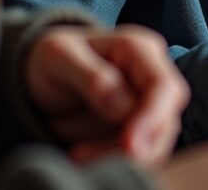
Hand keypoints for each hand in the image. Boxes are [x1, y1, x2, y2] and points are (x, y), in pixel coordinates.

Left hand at [24, 24, 188, 164]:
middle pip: (164, 119)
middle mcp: (152, 74)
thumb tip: (123, 106)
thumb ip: (91, 75)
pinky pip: (136, 151)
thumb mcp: (59, 57)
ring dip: (116, 155)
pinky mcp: (138, 125)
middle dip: (133, 145)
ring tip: (76, 154)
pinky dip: (111, 158)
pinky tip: (82, 154)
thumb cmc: (53, 59)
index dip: (152, 117)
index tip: (129, 145)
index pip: (164, 86)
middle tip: (85, 156)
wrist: (44, 73)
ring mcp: (147, 102)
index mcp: (139, 48)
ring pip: (151, 141)